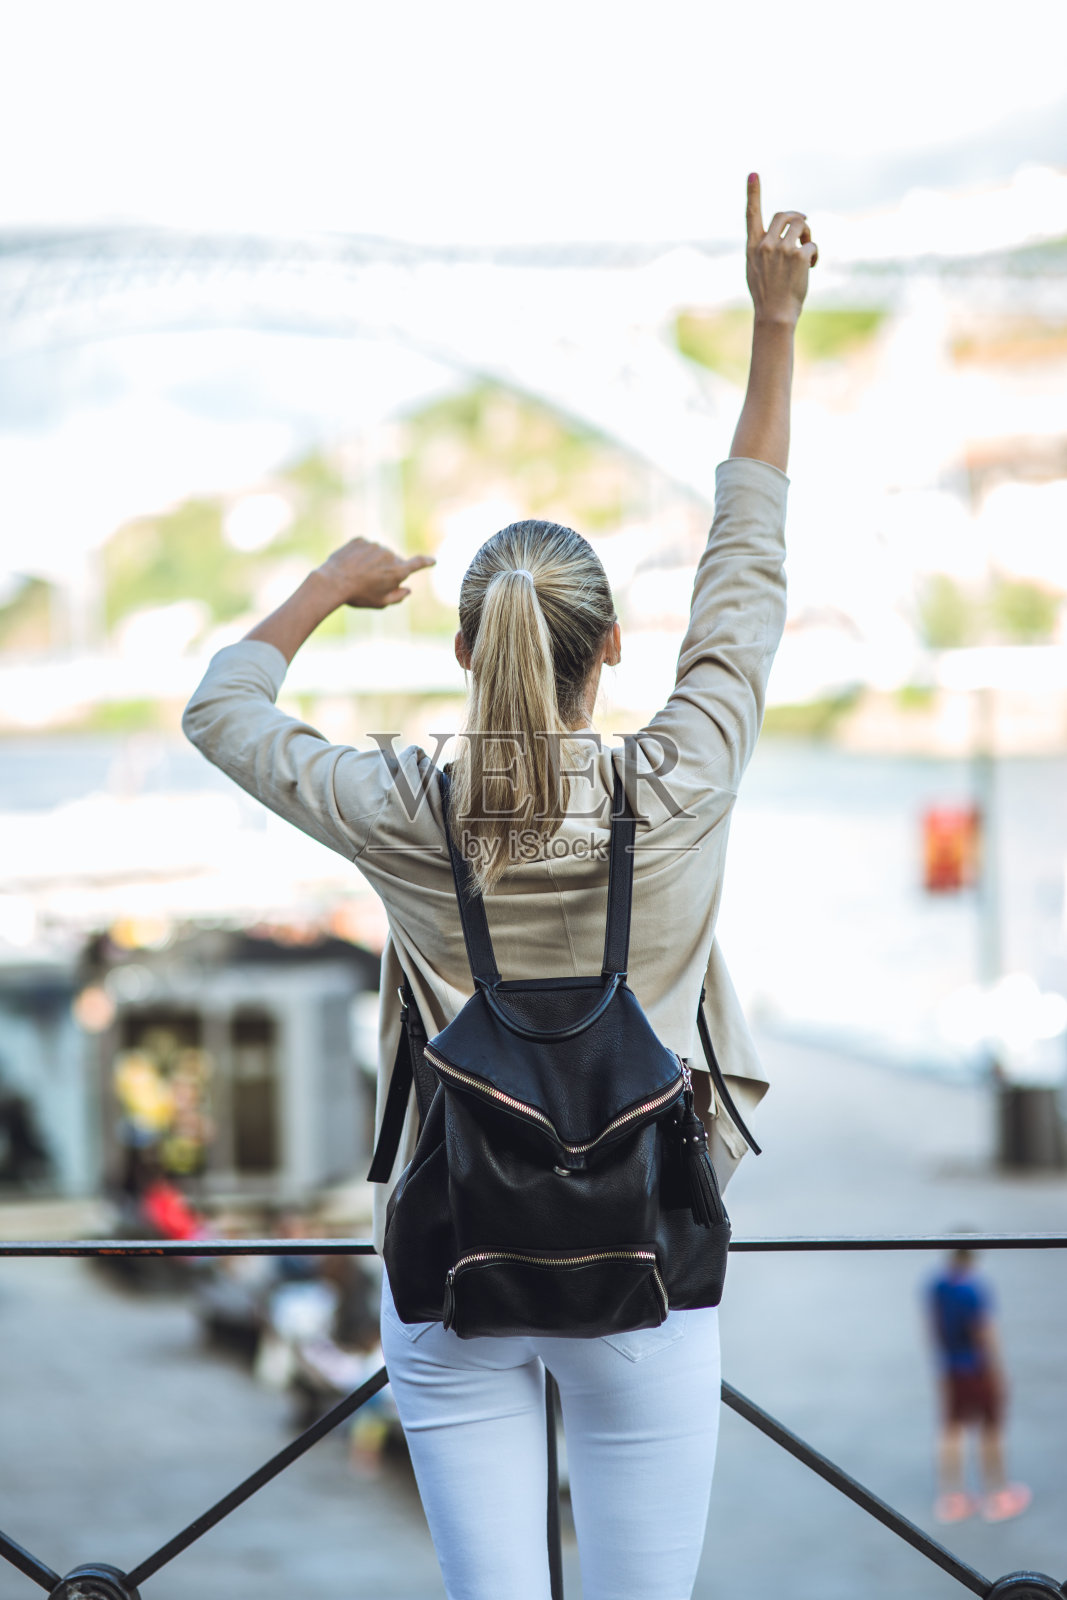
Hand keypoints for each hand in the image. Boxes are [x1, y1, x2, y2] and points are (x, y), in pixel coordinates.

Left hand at [316, 538, 435, 608]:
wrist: (333, 582)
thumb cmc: (358, 596)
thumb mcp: (380, 603)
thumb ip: (398, 597)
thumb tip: (407, 590)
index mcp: (397, 571)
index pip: (417, 564)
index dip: (426, 562)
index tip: (433, 560)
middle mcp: (389, 555)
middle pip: (393, 561)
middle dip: (387, 570)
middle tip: (371, 583)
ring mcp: (374, 546)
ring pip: (377, 554)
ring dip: (372, 562)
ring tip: (357, 574)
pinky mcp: (360, 540)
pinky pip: (364, 547)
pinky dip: (360, 555)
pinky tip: (351, 565)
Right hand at [745, 173, 817, 327]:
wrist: (774, 315)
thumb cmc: (766, 294)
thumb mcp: (755, 269)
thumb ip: (763, 248)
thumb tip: (783, 233)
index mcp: (752, 246)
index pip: (751, 214)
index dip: (753, 193)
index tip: (753, 174)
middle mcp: (765, 244)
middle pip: (785, 215)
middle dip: (797, 218)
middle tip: (803, 229)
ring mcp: (782, 250)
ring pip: (801, 225)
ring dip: (807, 234)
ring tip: (806, 250)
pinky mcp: (799, 256)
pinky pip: (812, 244)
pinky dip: (814, 254)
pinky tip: (810, 267)